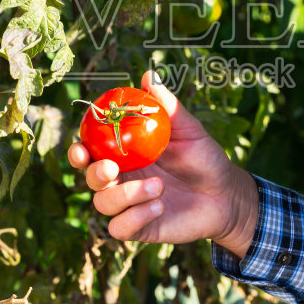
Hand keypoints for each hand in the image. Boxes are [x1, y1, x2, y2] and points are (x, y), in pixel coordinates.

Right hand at [67, 71, 259, 253]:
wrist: (226, 194)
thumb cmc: (204, 158)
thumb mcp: (189, 130)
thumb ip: (167, 107)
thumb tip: (149, 75)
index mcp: (125, 155)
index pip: (90, 152)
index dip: (78, 151)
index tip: (81, 148)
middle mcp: (121, 180)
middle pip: (90, 179)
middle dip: (95, 174)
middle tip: (114, 168)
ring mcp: (128, 205)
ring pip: (103, 204)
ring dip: (127, 195)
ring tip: (160, 187)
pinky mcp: (139, 228)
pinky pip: (119, 228)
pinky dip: (135, 218)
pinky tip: (159, 206)